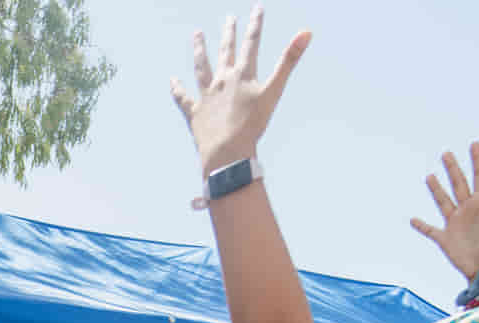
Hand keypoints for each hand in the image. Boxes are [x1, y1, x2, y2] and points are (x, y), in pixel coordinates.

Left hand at [168, 7, 310, 174]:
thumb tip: (306, 33)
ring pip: (201, 68)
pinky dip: (177, 89)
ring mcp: (207, 96)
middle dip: (229, 34)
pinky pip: (183, 99)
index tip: (257, 8)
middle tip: (229, 18)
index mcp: (242, 75)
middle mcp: (222, 81)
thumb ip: (289, 61)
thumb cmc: (252, 124)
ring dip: (200, 50)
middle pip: (225, 52)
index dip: (255, 24)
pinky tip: (172, 80)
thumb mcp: (274, 91)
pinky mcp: (195, 114)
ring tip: (197, 34)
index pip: (251, 43)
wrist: (227, 152)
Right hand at [410, 143, 478, 281]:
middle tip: (446, 154)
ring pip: (443, 201)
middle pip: (459, 184)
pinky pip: (430, 230)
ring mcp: (455, 223)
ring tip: (430, 176)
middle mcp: (468, 210)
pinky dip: (421, 226)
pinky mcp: (445, 238)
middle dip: (453, 169)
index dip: (478, 160)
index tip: (474, 144)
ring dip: (436, 189)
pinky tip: (413, 220)